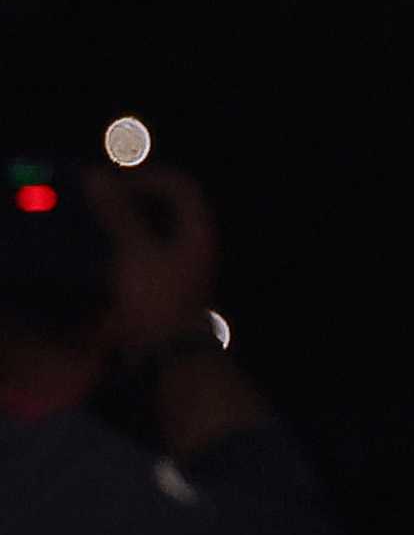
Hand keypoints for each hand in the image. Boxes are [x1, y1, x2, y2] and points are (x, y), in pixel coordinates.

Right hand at [87, 164, 217, 351]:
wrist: (166, 356)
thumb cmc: (156, 297)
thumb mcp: (134, 250)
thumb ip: (118, 213)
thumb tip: (97, 177)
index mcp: (197, 229)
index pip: (179, 186)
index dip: (146, 178)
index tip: (112, 185)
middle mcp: (196, 244)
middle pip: (168, 209)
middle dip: (133, 201)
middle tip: (98, 204)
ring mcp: (182, 268)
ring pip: (156, 233)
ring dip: (126, 226)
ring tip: (94, 228)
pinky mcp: (165, 289)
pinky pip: (145, 258)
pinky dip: (124, 251)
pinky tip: (101, 258)